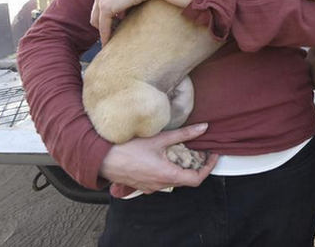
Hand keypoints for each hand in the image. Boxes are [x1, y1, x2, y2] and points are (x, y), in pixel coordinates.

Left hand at [90, 0, 198, 44]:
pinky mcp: (106, 7)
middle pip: (95, 14)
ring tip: (112, 41)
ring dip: (104, 32)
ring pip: (97, 22)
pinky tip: (109, 43)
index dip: (106, 17)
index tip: (115, 26)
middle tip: (113, 35)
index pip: (100, 5)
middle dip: (103, 25)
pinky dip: (106, 36)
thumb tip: (131, 8)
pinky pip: (103, 27)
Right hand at [98, 123, 219, 194]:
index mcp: (167, 175)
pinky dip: (168, 170)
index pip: (196, 179)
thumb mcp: (159, 138)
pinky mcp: (142, 184)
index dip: (208, 168)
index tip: (212, 156)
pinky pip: (160, 180)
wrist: (102, 158)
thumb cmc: (127, 149)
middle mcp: (160, 185)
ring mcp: (150, 187)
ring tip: (183, 152)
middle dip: (195, 166)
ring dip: (181, 168)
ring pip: (173, 180)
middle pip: (186, 180)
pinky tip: (164, 157)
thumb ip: (183, 134)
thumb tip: (203, 128)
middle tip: (199, 151)